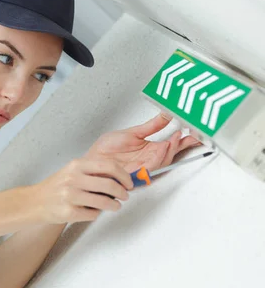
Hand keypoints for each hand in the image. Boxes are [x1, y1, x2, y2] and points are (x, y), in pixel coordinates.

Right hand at [34, 157, 132, 223]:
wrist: (35, 202)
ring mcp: (70, 196)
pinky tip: (92, 211)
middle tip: (125, 196)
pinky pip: (93, 214)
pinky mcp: (69, 212)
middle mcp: (73, 179)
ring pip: (104, 202)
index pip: (109, 166)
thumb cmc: (57, 187)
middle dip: (123, 193)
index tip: (128, 183)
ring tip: (114, 206)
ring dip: (114, 205)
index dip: (124, 175)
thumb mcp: (72, 171)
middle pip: (110, 185)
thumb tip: (120, 178)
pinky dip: (96, 214)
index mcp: (76, 165)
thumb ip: (93, 172)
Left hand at [86, 114, 201, 172]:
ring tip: (177, 137)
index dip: (185, 139)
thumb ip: (151, 125)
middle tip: (192, 135)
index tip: (194, 131)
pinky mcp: (136, 173)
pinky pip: (151, 166)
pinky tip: (164, 146)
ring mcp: (144, 166)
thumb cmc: (106, 150)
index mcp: (150, 149)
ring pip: (164, 159)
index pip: (172, 144)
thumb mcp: (132, 133)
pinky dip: (159, 156)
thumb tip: (166, 115)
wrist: (92, 161)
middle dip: (184, 144)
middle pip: (172, 153)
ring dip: (172, 148)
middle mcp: (149, 159)